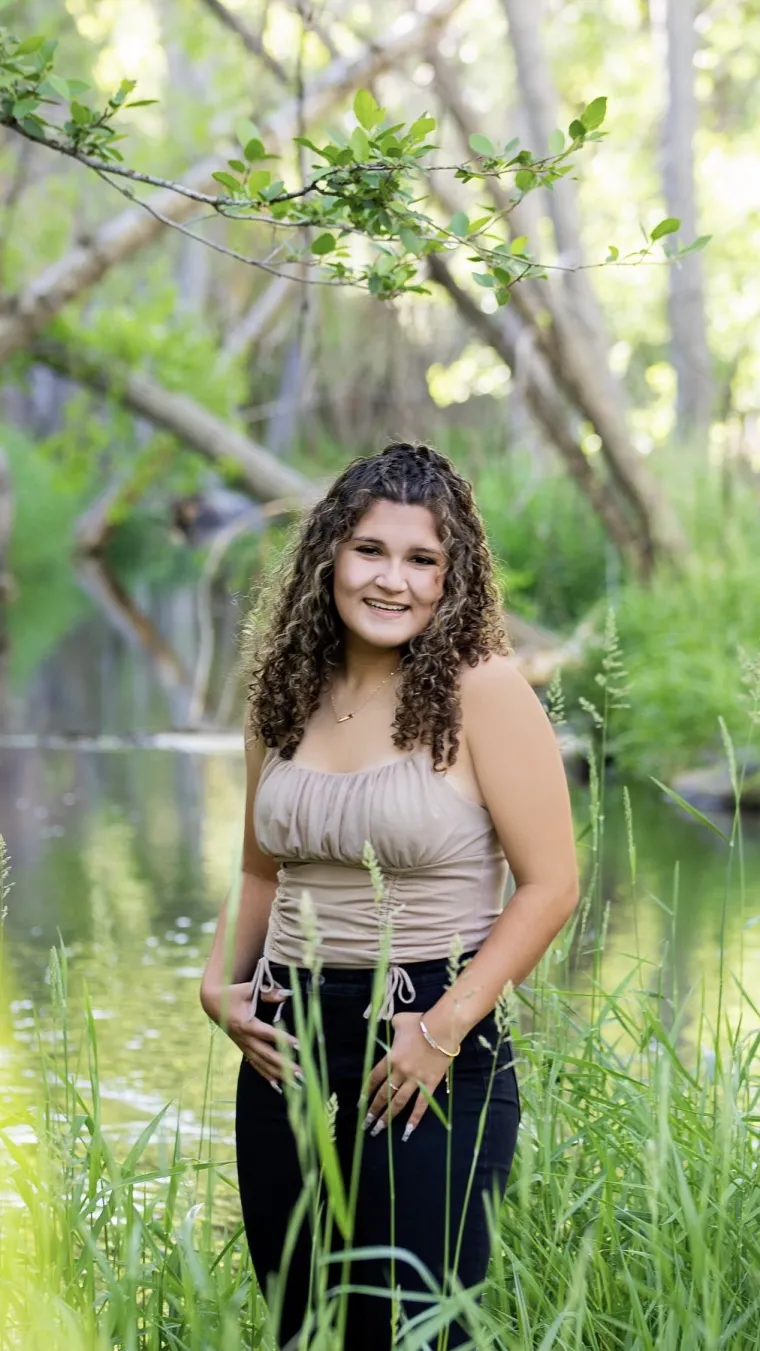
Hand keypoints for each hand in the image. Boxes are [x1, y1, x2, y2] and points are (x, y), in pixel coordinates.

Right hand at [202, 979, 301, 1093]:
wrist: (214, 1003)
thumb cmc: (233, 994)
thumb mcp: (248, 989)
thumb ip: (268, 993)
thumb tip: (288, 994)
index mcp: (245, 1024)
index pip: (267, 1034)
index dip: (282, 1039)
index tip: (298, 1045)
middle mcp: (244, 1038)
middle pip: (266, 1054)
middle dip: (284, 1065)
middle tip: (300, 1073)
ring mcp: (244, 1045)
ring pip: (261, 1063)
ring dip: (278, 1074)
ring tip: (294, 1083)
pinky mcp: (244, 1048)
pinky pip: (255, 1064)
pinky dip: (266, 1075)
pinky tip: (278, 1085)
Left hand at [361, 1011, 452, 1141]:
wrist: (442, 1028)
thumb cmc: (420, 1023)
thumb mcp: (400, 1021)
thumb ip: (392, 1027)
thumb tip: (390, 1026)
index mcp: (391, 1058)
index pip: (374, 1078)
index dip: (366, 1092)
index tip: (360, 1104)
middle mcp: (400, 1072)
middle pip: (384, 1094)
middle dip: (374, 1110)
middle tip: (366, 1124)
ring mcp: (415, 1079)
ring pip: (399, 1102)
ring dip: (388, 1117)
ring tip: (380, 1130)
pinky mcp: (430, 1084)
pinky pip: (422, 1104)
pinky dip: (414, 1118)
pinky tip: (408, 1131)